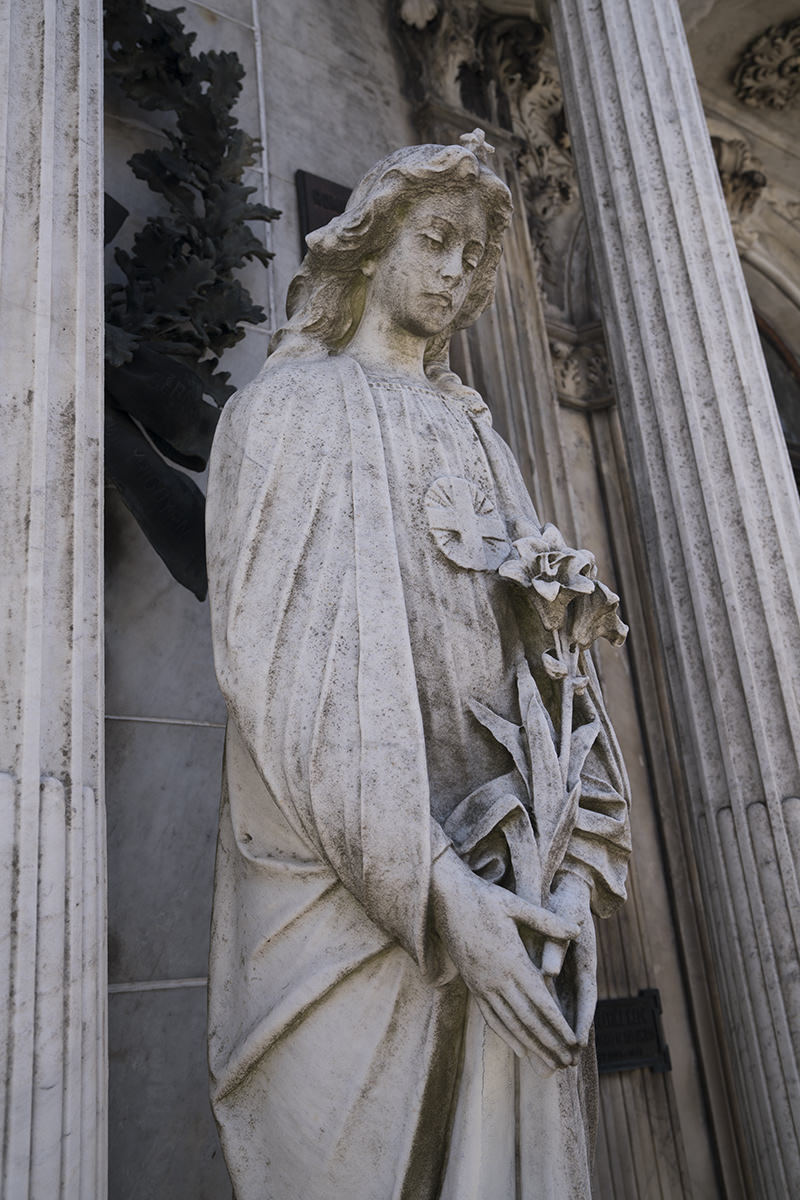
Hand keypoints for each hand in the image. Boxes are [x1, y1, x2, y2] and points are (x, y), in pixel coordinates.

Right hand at [431, 848, 579, 1069]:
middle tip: (569, 1064)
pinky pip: (492, 1017)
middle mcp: (495, 978)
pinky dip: (508, 1036)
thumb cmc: (483, 898)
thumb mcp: (516, 904)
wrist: (443, 900)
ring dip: (531, 1047)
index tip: (574, 1043)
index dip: (557, 1025)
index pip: (539, 1001)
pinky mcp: (472, 985)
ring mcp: (481, 985)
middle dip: (549, 1044)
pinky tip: (521, 1050)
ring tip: (550, 1065)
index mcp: (510, 960)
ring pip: (509, 1024)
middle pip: (527, 1020)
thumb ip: (547, 920)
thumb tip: (577, 929)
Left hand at [548, 871, 596, 1045]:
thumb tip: (549, 970)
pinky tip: (539, 1032)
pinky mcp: (561, 969)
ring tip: (555, 1059)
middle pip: (578, 1009)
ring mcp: (572, 971)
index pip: (586, 995)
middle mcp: (581, 969)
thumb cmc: (564, 898)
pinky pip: (555, 997)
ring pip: (566, 1007)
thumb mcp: (564, 913)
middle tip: (568, 1062)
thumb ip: (554, 942)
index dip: (583, 1019)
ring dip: (561, 1031)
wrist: (567, 886)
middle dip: (573, 1036)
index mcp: (585, 957)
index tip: (579, 1041)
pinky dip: (549, 1016)